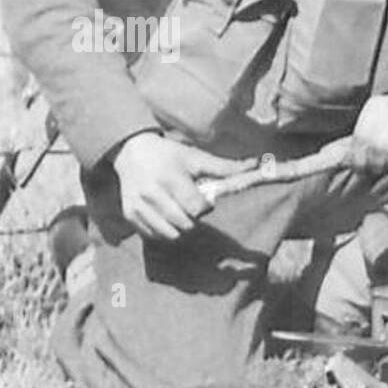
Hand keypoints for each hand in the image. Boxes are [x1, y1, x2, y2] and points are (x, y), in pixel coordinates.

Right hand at [111, 131, 256, 240]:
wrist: (130, 151)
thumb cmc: (169, 154)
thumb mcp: (196, 157)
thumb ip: (226, 166)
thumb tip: (257, 163)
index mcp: (170, 179)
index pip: (196, 208)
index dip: (204, 207)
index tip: (202, 199)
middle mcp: (152, 194)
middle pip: (185, 225)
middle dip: (193, 219)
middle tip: (190, 206)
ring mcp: (138, 207)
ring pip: (169, 234)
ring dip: (180, 228)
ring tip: (179, 212)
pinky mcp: (129, 215)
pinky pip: (153, 236)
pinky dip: (164, 231)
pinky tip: (166, 216)